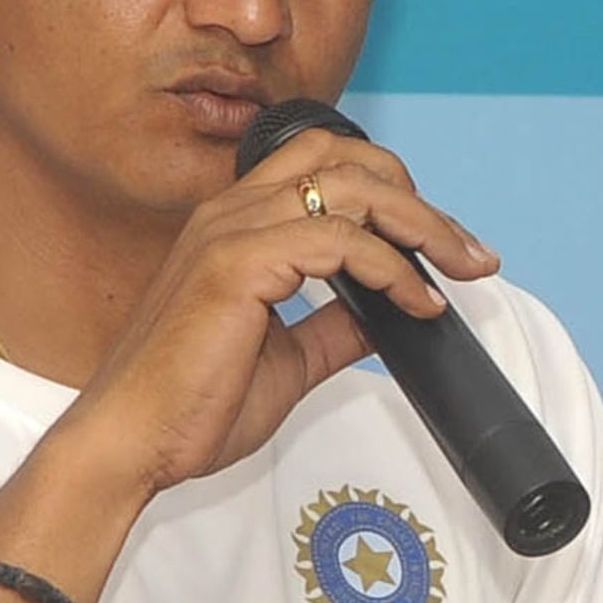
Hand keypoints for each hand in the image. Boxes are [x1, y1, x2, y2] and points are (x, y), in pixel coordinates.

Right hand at [62, 128, 499, 497]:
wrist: (134, 444)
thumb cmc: (189, 407)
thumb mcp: (287, 360)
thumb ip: (335, 326)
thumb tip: (389, 313)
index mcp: (235, 226)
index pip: (322, 164)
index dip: (390, 190)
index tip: (439, 247)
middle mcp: (231, 214)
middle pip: (343, 158)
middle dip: (416, 197)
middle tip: (468, 251)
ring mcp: (230, 233)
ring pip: (348, 188)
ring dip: (419, 225)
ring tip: (460, 269)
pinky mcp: (236, 265)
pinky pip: (337, 240)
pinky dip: (390, 267)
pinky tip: (415, 302)